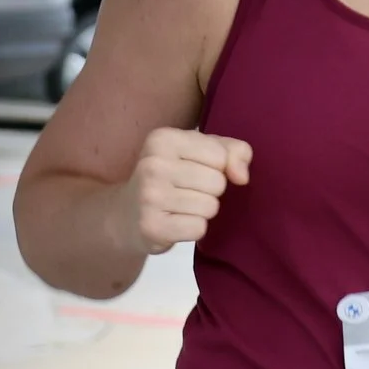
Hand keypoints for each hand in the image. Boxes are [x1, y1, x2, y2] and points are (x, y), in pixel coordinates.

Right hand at [120, 128, 250, 254]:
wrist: (127, 215)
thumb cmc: (173, 177)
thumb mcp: (202, 152)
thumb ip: (233, 151)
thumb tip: (242, 176)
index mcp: (163, 139)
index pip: (221, 155)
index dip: (218, 167)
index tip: (194, 170)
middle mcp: (152, 164)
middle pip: (218, 182)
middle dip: (210, 191)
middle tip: (185, 192)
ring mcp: (149, 196)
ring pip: (211, 207)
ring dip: (202, 211)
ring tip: (180, 207)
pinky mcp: (151, 226)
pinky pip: (199, 228)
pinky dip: (193, 229)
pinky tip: (175, 222)